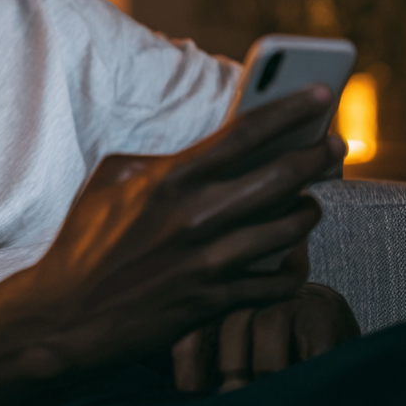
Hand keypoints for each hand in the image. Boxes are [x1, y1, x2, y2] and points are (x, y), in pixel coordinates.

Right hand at [7, 85, 344, 377]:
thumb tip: (201, 149)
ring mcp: (209, 262)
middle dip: (317, 156)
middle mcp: (196, 217)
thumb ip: (160, 160)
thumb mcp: (111, 180)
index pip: (243, 134)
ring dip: (307, 211)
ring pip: (288, 230)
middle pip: (280, 178)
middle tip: (336, 144)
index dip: (288, 110)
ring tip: (308, 201)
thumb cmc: (85, 239)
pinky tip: (289, 254)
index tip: (319, 94)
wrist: (69, 311)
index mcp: (168, 179)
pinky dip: (293, 266)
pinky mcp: (215, 301)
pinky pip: (278, 282)